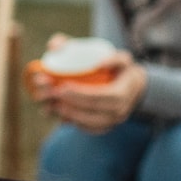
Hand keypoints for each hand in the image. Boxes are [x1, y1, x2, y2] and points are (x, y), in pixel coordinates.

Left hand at [31, 50, 146, 134]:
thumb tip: (91, 61)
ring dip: (64, 114)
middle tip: (48, 93)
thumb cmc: (120, 68)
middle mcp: (119, 112)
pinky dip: (68, 121)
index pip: (101, 97)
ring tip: (46, 103)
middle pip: (91, 112)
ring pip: (87, 124)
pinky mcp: (103, 127)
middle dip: (67, 104)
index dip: (80, 94)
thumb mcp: (119, 56)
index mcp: (122, 93)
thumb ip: (101, 51)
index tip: (61, 86)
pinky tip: (52, 111)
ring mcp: (111, 122)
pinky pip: (86, 128)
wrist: (133, 87)